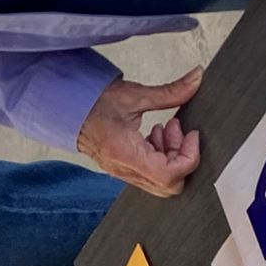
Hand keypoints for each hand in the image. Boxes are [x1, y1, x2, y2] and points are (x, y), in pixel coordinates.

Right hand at [76, 71, 203, 196]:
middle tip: (178, 132)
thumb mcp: (135, 95)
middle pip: (169, 186)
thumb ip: (170, 92)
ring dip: (170, 157)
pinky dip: (159, 157)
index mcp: (126, 154)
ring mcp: (124, 173)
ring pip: (161, 182)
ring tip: (164, 130)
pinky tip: (153, 136)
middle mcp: (125, 170)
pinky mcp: (124, 169)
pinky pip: (150, 175)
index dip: (188, 158)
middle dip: (181, 158)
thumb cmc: (94, 104)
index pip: (169, 175)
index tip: (191, 135)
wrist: (69, 110)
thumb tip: (196, 79)